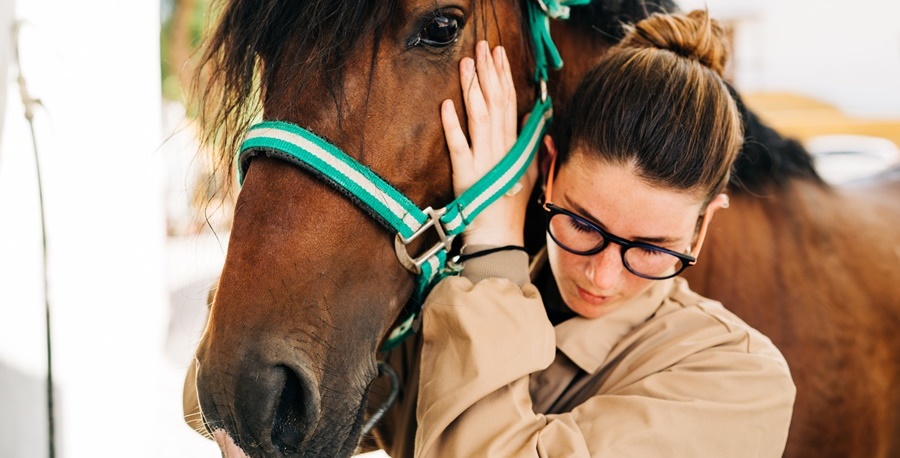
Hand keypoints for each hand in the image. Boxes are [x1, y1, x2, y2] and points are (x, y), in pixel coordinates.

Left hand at [442, 41, 537, 245]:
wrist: (500, 235)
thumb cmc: (511, 205)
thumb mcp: (527, 170)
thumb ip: (530, 142)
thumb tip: (531, 117)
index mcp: (513, 145)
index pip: (509, 103)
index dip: (503, 76)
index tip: (498, 54)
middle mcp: (500, 148)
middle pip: (495, 103)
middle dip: (489, 72)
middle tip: (483, 47)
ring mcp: (483, 160)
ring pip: (480, 117)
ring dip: (473, 89)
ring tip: (467, 64)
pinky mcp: (466, 173)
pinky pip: (459, 146)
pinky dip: (453, 125)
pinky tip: (447, 104)